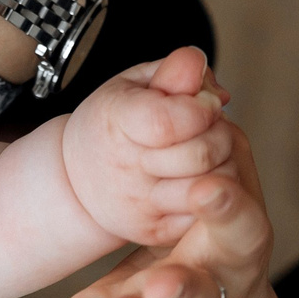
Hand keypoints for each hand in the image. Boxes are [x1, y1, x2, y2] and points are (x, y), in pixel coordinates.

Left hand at [39, 122, 276, 297]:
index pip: (240, 224)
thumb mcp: (209, 175)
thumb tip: (190, 62)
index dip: (226, 206)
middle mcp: (211, 289)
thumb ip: (192, 127)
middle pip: (198, 292)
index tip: (205, 189)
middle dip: (179, 286)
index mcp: (238, 242)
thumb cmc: (211, 223)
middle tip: (158, 284)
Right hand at [60, 48, 235, 245]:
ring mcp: (142, 206)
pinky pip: (206, 214)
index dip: (201, 106)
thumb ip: (170, 71)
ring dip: (222, 163)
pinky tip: (200, 175)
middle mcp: (128, 169)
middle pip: (201, 154)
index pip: (171, 121)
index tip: (203, 100)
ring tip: (206, 149)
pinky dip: (215, 192)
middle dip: (219, 132)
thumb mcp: (131, 85)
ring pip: (209, 187)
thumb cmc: (110, 125)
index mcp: (118, 123)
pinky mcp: (157, 230)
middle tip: (209, 125)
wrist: (76, 180)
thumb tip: (200, 67)